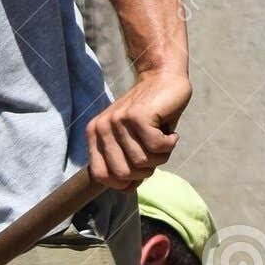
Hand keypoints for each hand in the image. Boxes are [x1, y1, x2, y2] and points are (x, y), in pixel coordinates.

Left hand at [85, 68, 190, 189]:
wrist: (163, 77)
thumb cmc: (149, 116)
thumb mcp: (128, 141)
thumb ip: (122, 163)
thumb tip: (126, 188)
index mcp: (94, 135)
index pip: (100, 176)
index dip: (121, 183)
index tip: (138, 173)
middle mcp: (102, 128)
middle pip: (123, 173)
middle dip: (144, 171)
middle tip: (155, 154)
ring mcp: (119, 120)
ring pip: (142, 162)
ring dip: (160, 157)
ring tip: (164, 139)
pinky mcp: (139, 115)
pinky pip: (157, 148)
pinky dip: (170, 144)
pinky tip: (170, 133)